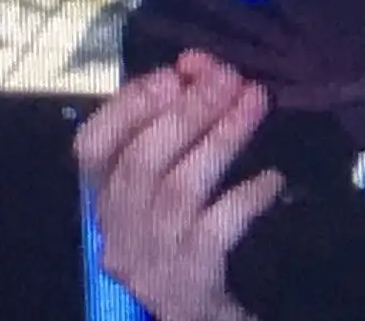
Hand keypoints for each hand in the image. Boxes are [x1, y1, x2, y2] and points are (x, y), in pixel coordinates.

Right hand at [74, 51, 285, 320]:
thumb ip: (172, 123)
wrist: (200, 313)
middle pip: (142, 161)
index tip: (174, 73)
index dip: (130, 104)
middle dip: (189, 110)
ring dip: (221, 138)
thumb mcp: (163, 179)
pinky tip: (272, 178)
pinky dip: (246, 196)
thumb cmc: (183, 230)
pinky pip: (219, 228)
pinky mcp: (192, 279)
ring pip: (180, 188)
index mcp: (104, 195)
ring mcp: (152, 256)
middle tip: (230, 76)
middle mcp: (118, 227)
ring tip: (256, 102)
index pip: (92, 146)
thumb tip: (200, 68)